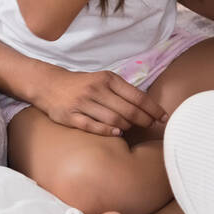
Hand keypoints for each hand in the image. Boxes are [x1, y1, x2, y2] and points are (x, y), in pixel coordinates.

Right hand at [32, 64, 169, 136]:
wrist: (50, 84)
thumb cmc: (83, 84)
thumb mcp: (104, 80)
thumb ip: (122, 91)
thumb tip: (147, 107)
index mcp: (108, 79)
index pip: (137, 97)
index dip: (153, 109)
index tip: (164, 118)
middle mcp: (97, 90)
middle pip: (128, 111)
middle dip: (144, 121)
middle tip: (152, 127)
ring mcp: (83, 104)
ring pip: (113, 120)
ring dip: (127, 127)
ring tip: (132, 129)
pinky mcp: (71, 117)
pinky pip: (93, 127)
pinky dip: (108, 132)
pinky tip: (117, 134)